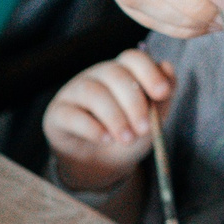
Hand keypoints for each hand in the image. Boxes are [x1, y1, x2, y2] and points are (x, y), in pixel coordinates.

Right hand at [44, 49, 171, 193]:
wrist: (101, 164)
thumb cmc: (128, 136)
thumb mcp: (153, 119)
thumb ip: (162, 96)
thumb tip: (167, 67)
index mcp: (123, 71)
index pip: (133, 58)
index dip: (149, 72)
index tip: (162, 94)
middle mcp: (97, 76)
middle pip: (114, 74)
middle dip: (134, 103)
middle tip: (144, 129)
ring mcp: (74, 92)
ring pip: (93, 93)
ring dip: (114, 117)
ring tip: (126, 139)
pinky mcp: (57, 113)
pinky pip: (72, 115)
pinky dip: (92, 128)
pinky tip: (105, 139)